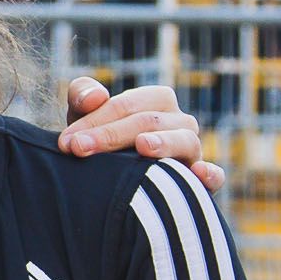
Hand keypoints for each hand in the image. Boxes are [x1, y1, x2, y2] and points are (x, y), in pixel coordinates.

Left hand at [59, 76, 222, 191]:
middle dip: (111, 135)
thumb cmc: (100, 142)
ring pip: (185, 140)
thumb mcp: (85, 118)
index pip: (128, 105)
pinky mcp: (201, 181)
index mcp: (157, 101)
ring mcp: (193, 151)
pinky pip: (213, 176)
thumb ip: (82, 96)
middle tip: (79, 149)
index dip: (96, 120)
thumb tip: (96, 97)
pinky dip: (210, 174)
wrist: (111, 183)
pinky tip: (198, 173)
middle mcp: (179, 122)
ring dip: (163, 143)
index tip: (67, 142)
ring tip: (142, 147)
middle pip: (150, 122)